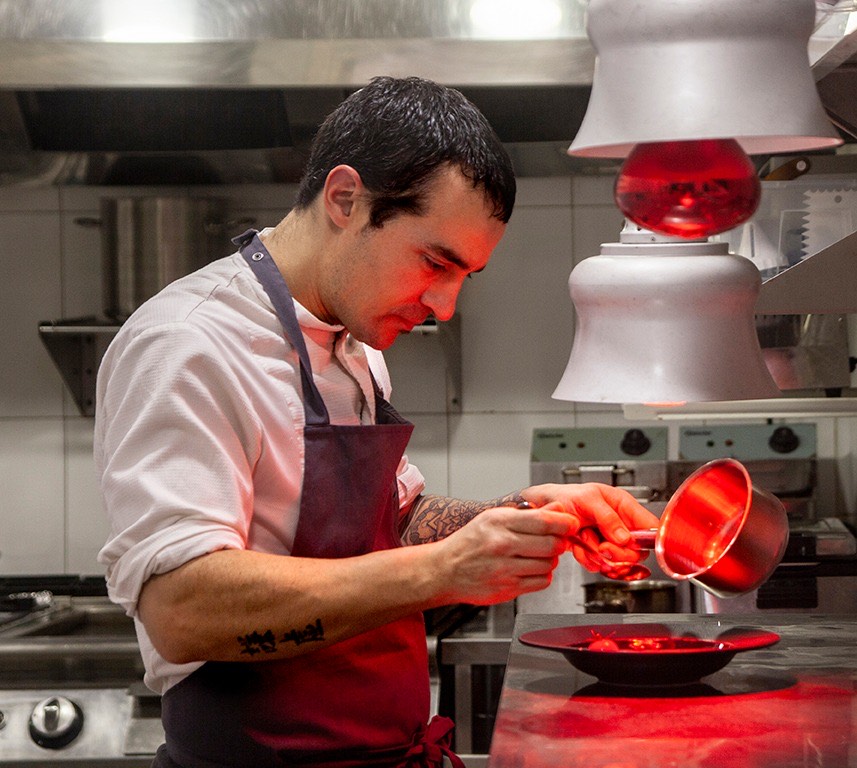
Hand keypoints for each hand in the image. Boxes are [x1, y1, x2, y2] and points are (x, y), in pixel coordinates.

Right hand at [431, 504, 576, 604]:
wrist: (444, 570)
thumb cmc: (470, 542)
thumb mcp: (494, 518)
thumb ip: (529, 513)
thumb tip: (558, 508)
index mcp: (499, 522)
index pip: (544, 521)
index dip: (564, 523)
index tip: (571, 523)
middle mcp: (502, 545)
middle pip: (552, 544)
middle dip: (559, 542)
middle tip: (556, 540)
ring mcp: (505, 569)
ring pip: (549, 564)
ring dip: (551, 559)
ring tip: (538, 554)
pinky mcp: (507, 589)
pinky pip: (541, 582)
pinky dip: (543, 575)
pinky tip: (531, 568)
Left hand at [520, 483, 660, 571]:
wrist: (542, 510)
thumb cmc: (564, 497)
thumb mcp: (587, 499)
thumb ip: (608, 518)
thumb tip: (625, 538)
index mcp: (624, 506)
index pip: (650, 528)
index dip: (644, 540)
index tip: (628, 545)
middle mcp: (620, 523)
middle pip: (636, 551)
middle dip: (617, 553)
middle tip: (601, 547)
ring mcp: (609, 539)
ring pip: (618, 562)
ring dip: (598, 554)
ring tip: (584, 539)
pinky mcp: (596, 552)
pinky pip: (601, 566)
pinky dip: (588, 560)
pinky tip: (578, 547)